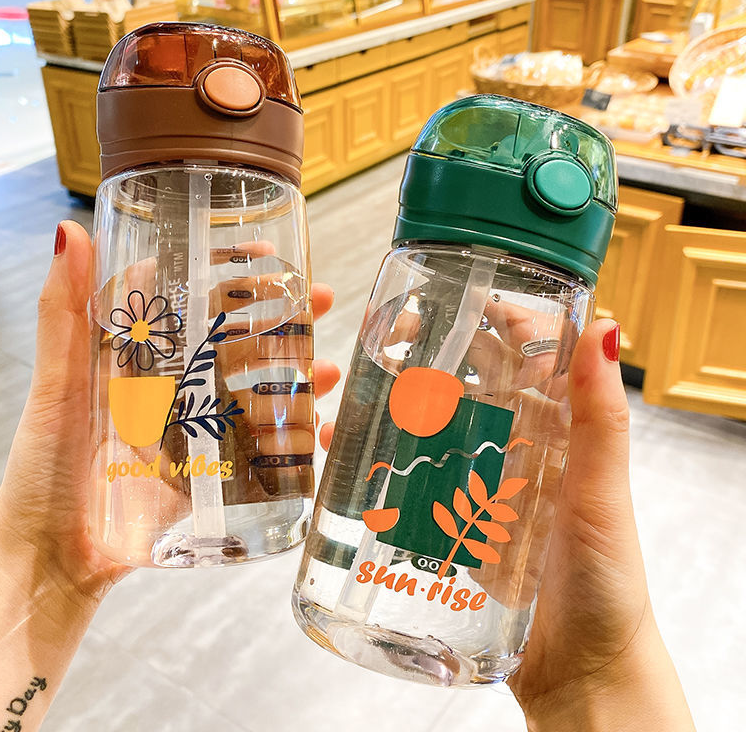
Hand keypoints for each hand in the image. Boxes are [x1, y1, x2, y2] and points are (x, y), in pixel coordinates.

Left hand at [0, 220, 339, 603]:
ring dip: (303, 377)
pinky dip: (304, 443)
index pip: (196, 303)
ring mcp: (202, 431)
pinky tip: (326, 435)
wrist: (54, 557)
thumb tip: (68, 231)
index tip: (265, 254)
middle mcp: (180, 388)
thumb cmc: (45, 468)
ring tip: (330, 370)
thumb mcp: (56, 385)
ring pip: (263, 393)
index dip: (232, 275)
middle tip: (322, 299)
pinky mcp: (217, 475)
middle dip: (286, 319)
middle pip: (241, 343)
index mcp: (145, 359)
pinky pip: (269, 452)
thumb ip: (61, 314)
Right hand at [319, 319, 693, 730]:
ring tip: (365, 382)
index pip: (525, 352)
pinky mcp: (453, 519)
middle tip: (393, 331)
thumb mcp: (602, 495)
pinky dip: (387, 457)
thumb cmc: (604, 584)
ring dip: (405, 399)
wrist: (577, 672)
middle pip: (472, 382)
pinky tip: (355, 448)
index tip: (459, 288)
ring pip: (438, 424)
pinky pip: (417, 476)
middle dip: (437, 350)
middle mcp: (517, 446)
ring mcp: (481, 481)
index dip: (495, 315)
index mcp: (556, 429)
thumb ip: (601, 420)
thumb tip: (606, 330)